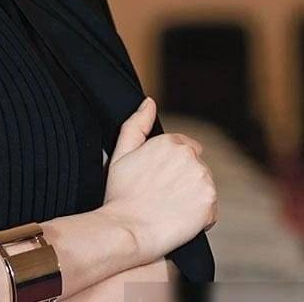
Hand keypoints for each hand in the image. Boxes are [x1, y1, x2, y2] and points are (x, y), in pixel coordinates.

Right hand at [99, 97, 217, 264]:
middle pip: (196, 167)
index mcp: (169, 142)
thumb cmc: (121, 193)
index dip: (171, 166)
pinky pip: (210, 209)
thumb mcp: (121, 152)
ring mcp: (202, 180)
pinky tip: (178, 218)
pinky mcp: (210, 203)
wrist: (128, 228)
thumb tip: (149, 102)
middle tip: (160, 194)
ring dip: (191, 196)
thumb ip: (136, 123)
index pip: (185, 148)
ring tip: (168, 207)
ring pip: (203, 187)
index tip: (157, 179)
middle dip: (183, 179)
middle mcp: (189, 157)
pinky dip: (199, 216)